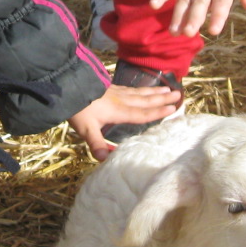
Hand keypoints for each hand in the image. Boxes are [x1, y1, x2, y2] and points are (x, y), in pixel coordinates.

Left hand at [67, 84, 183, 160]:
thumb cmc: (78, 109)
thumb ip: (97, 143)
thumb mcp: (86, 129)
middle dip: (162, 98)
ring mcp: (116, 92)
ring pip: (139, 92)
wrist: (67, 86)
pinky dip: (140, 89)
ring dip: (154, 91)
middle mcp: (121, 100)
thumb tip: (106, 159)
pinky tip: (141, 89)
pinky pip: (131, 88)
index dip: (158, 112)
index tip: (173, 108)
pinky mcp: (109, 87)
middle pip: (145, 100)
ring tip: (167, 88)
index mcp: (119, 111)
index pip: (143, 113)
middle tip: (178, 93)